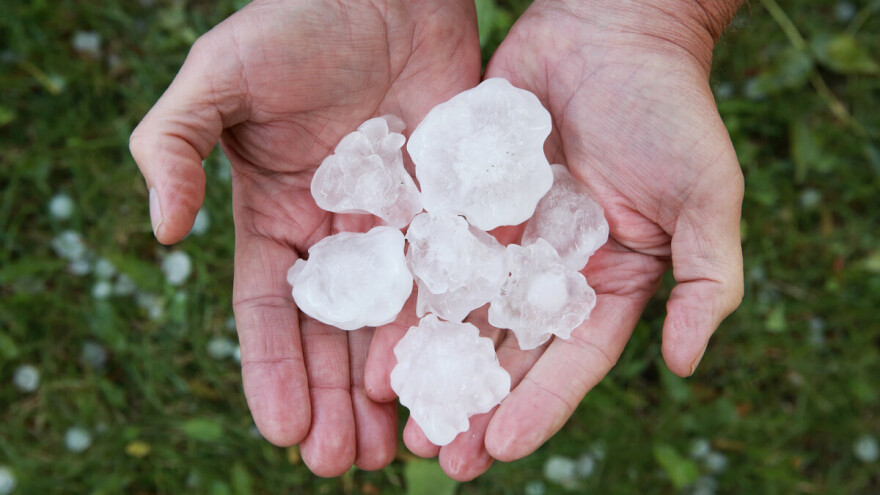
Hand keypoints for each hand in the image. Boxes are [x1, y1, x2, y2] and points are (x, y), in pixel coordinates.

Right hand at [129, 0, 480, 475]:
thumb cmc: (293, 23)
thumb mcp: (217, 79)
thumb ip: (172, 147)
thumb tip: (160, 235)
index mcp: (276, 217)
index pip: (269, 311)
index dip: (272, 371)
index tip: (284, 430)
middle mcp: (337, 233)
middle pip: (335, 333)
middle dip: (336, 400)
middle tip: (345, 466)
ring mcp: (398, 223)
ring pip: (395, 319)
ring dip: (394, 384)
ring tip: (396, 448)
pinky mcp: (453, 203)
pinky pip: (453, 274)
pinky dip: (450, 325)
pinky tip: (452, 373)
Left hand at [365, 0, 743, 479]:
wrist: (611, 29)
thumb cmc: (670, 110)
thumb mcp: (706, 198)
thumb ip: (705, 281)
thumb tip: (685, 365)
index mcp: (607, 279)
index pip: (571, 358)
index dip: (539, 405)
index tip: (500, 448)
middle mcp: (549, 267)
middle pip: (508, 348)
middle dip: (475, 400)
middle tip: (434, 454)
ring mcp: (503, 233)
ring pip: (460, 309)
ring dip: (431, 360)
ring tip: (393, 407)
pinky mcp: (463, 196)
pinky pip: (432, 247)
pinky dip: (408, 289)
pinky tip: (377, 326)